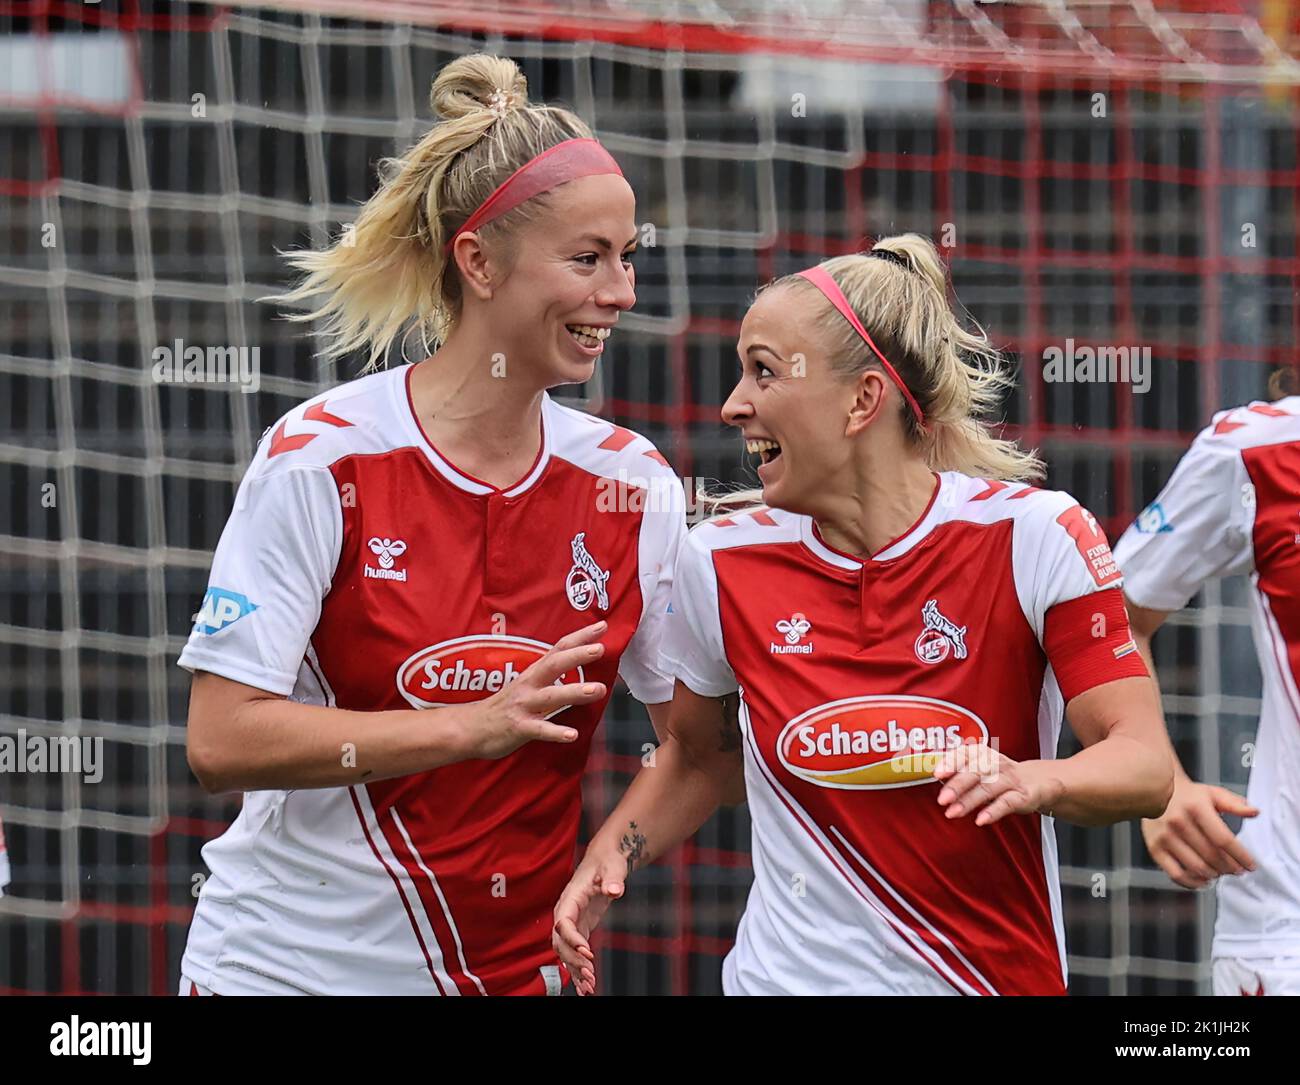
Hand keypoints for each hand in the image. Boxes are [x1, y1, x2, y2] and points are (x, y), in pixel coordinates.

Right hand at [461, 621, 608, 759]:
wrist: (471, 727)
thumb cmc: (505, 705)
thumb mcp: (528, 683)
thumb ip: (550, 673)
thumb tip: (577, 661)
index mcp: (534, 672)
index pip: (559, 648)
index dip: (580, 636)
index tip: (602, 625)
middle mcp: (529, 684)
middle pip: (555, 665)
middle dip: (577, 656)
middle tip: (600, 649)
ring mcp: (523, 705)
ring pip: (551, 697)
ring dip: (575, 692)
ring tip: (599, 690)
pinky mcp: (518, 727)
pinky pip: (539, 729)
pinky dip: (556, 732)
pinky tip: (572, 735)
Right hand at [552, 847, 626, 995]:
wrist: (605, 860)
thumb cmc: (607, 861)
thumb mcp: (612, 867)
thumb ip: (613, 879)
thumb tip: (614, 890)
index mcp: (570, 897)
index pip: (563, 922)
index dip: (572, 939)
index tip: (588, 952)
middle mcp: (565, 912)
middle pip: (561, 942)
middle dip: (574, 960)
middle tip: (591, 976)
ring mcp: (571, 922)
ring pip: (566, 951)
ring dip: (576, 970)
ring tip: (589, 987)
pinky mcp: (579, 929)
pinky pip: (574, 952)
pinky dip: (578, 969)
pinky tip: (584, 987)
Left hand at [932, 743, 1063, 826]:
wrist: (1039, 781)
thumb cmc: (1000, 776)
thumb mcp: (980, 770)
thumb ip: (959, 773)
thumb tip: (936, 778)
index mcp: (982, 754)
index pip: (965, 753)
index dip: (951, 762)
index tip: (937, 773)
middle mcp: (996, 763)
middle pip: (975, 772)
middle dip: (957, 785)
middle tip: (942, 799)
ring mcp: (1010, 779)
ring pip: (988, 788)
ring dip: (969, 801)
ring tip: (952, 813)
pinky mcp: (1024, 795)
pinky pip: (1007, 802)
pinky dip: (993, 811)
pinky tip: (981, 819)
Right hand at [1141, 776, 1258, 888]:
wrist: (1155, 792)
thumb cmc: (1188, 795)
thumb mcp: (1212, 794)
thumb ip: (1234, 804)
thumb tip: (1254, 812)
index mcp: (1196, 807)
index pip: (1224, 839)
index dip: (1241, 856)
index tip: (1250, 865)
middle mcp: (1178, 822)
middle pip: (1212, 856)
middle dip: (1230, 868)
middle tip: (1237, 870)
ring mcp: (1165, 836)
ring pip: (1197, 867)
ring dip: (1215, 874)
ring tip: (1221, 872)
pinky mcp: (1154, 848)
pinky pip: (1176, 874)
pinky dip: (1192, 882)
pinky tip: (1203, 880)